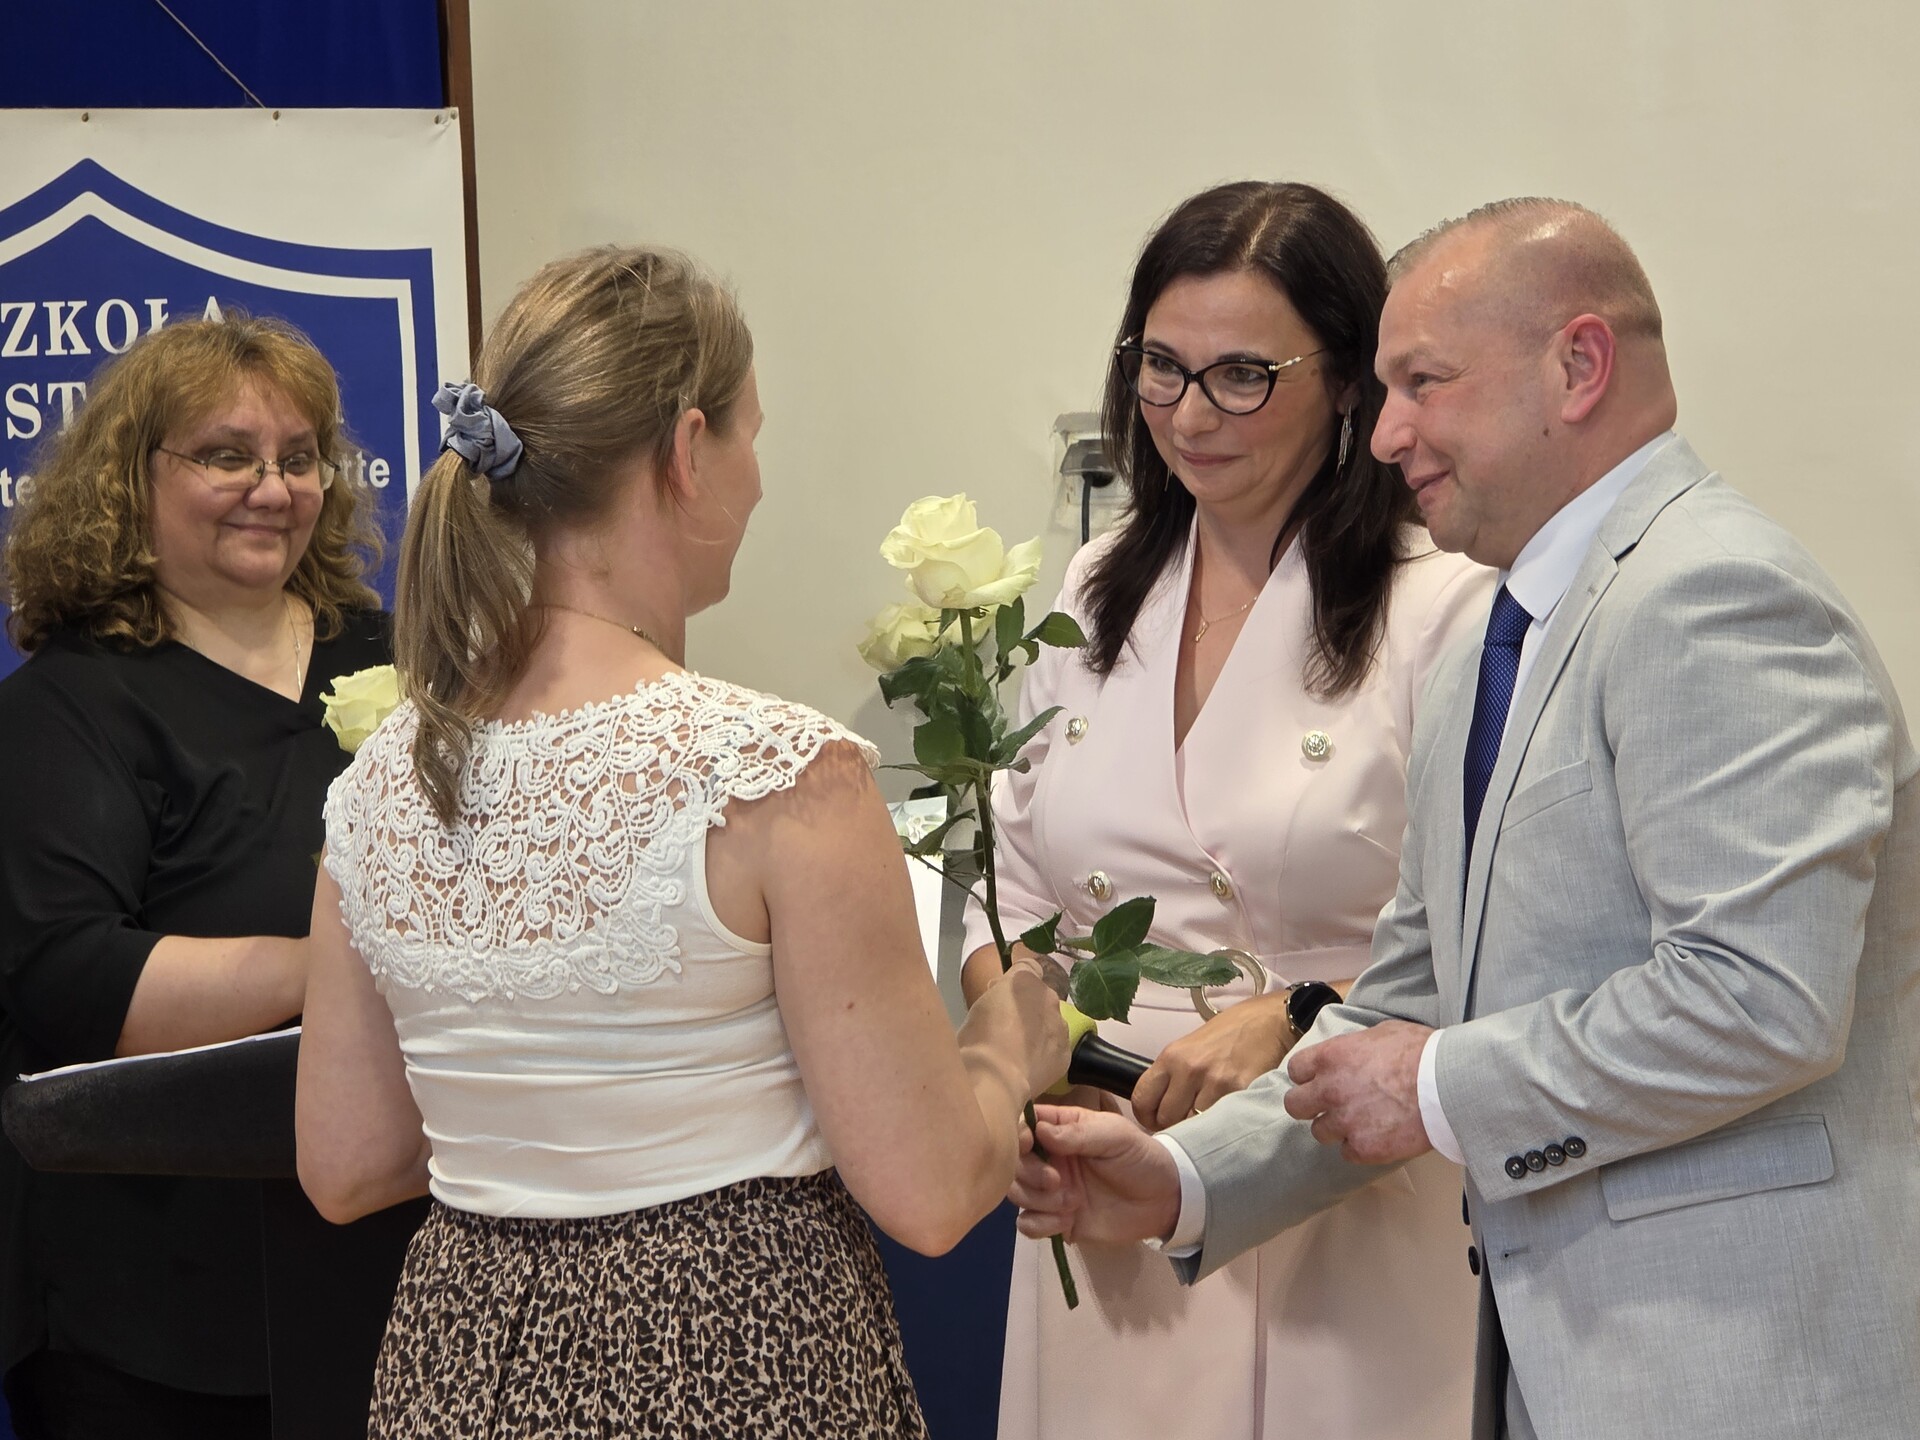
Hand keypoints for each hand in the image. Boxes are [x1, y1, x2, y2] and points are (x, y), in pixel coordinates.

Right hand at [965, 966, 1071, 1098]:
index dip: (1014, 983)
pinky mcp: (1066, 1053)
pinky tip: (1029, 1066)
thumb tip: (1001, 995)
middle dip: (1028, 1009)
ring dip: (1039, 1031)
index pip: (1027, 967)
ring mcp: (1060, 1026)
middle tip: (1007, 1029)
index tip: (1001, 997)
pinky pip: (1056, 1048)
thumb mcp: (977, 1006)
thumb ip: (996, 995)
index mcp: (1024, 980)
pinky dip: (1045, 1054)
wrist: (995, 1078)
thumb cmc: (977, 1039)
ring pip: (1051, 1023)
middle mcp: (1048, 997)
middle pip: (1041, 997)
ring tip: (1019, 1052)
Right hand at [1010, 1104, 1180, 1244]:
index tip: (1031, 1145)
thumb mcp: (1114, 1136)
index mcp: (1060, 1130)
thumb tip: (1038, 1131)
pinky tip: (1066, 1222)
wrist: (1163, 1201)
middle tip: (1057, 1181)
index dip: (1018, 1135)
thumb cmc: (1140, 1158)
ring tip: (1072, 1202)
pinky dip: (1040, 1224)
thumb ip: (1077, 1134)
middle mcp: (1049, 1159)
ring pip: (1017, 1193)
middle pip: (1014, 1163)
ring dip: (1037, 1200)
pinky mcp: (1055, 1220)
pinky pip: (1027, 1224)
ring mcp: (1050, 1191)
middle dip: (1030, 1173)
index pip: (1022, 1126)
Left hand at [1130, 992, 1294, 1130]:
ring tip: (1212, 1120)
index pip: (1142, 1100)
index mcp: (1171, 1056)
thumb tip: (1161, 1109)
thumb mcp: (1192, 1046)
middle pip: (1166, 1119)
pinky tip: (1230, 1117)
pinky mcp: (1240, 1092)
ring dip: (1201, 1129)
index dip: (1147, 1118)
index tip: (1158, 1121)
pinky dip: (1224, 1125)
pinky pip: (1221, 1123)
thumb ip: (1174, 1076)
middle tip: (1190, 1123)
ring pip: (1194, 1127)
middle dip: (1176, 1126)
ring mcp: (1215, 1082)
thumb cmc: (1232, 1033)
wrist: (1271, 1021)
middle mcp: (1189, 1069)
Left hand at [1282, 1019, 1433, 1165]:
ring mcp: (1345, 1122)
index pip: (1296, 1070)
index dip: (1308, 1076)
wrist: (1450, 1084)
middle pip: (1295, 1106)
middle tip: (1330, 1106)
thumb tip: (1351, 1054)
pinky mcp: (1364, 1148)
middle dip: (1310, 1106)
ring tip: (1361, 1122)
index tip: (1319, 1080)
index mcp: (1331, 1057)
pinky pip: (1347, 1153)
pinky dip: (1360, 1147)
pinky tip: (1378, 1136)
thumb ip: (1355, 1047)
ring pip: (1320, 1132)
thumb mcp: (1382, 1033)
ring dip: (1336, 1128)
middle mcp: (1330, 1090)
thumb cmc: (1423, 1052)